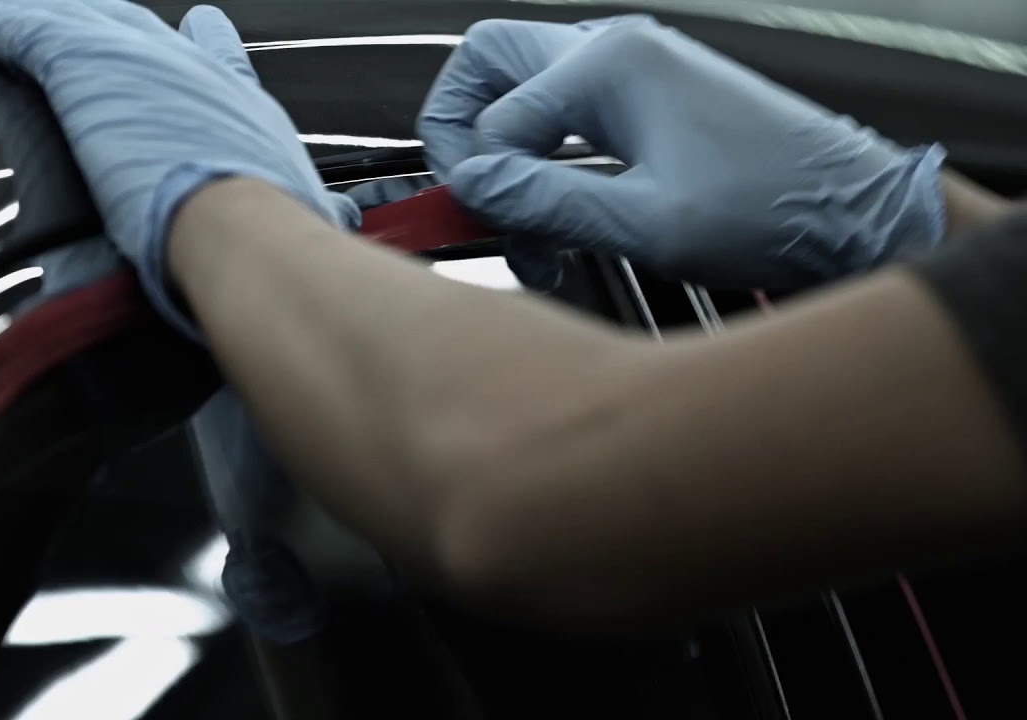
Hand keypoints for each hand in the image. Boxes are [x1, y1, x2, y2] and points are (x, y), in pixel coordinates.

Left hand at [0, 0, 357, 335]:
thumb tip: (332, 240)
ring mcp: (144, 63)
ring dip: (36, 25)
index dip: (206, 53)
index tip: (201, 36)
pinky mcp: (88, 66)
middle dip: (114, 30)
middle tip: (92, 26)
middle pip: (144, 35)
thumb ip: (306, 228)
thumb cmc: (275, 255)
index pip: (221, 67)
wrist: (250, 245)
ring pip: (78, 23)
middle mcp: (197, 76)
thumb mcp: (299, 225)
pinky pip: (18, 29)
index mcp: (243, 112)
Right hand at [418, 17, 947, 288]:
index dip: (476, 177)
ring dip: (508, 153)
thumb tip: (473, 185)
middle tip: (467, 191)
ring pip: (523, 87)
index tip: (483, 225)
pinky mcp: (647, 99)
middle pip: (490, 61)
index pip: (494, 115)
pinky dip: (546, 159)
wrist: (852, 211)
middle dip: (462, 128)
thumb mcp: (650, 223)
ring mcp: (632, 70)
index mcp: (612, 65)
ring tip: (527, 229)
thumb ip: (548, 202)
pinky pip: (564, 113)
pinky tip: (562, 215)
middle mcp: (617, 50)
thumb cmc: (772, 209)